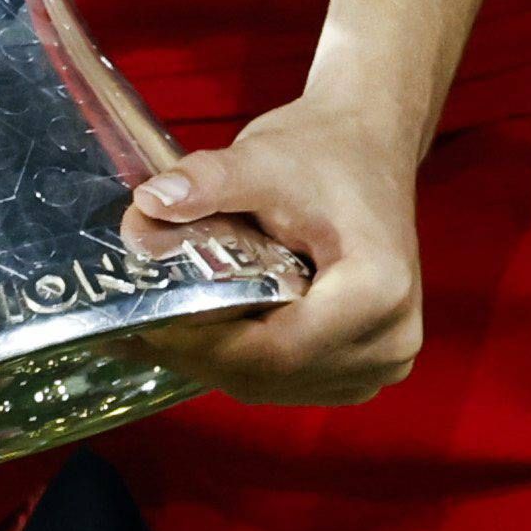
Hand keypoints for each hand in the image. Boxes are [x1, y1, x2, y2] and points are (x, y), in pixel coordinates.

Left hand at [129, 98, 407, 406]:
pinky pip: (293, 380)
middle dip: (201, 354)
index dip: (203, 345)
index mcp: (377, 294)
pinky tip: (208, 331)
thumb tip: (149, 205)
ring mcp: (384, 360)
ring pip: (278, 386)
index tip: (144, 322)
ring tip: (165, 325)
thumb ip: (208, 181)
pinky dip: (247, 362)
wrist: (369, 144)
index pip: (274, 352)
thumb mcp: (262, 159)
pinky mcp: (368, 364)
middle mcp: (390, 340)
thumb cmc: (323, 150)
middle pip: (273, 375)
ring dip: (219, 362)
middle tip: (139, 325)